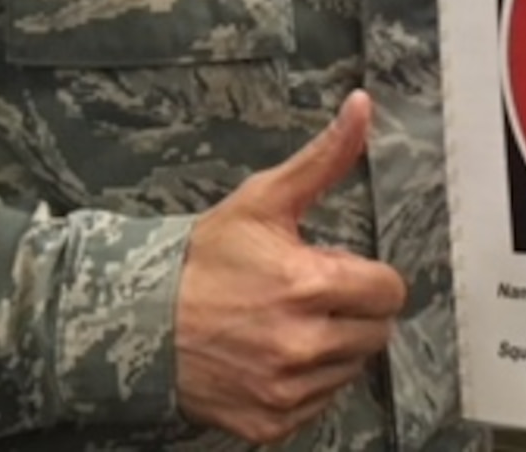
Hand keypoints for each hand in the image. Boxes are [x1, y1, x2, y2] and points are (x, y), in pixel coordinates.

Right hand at [175, 91, 405, 441]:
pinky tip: (274, 357)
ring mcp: (285, 390)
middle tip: (314, 297)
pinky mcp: (269, 423)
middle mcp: (302, 344)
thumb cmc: (204, 259)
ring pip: (350, 369)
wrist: (137, 321)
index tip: (339, 270)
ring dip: (333, 348)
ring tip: (289, 324)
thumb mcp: (264, 200)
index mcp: (309, 285)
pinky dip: (306, 384)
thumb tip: (362, 105)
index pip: (389, 291)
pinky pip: (318, 404)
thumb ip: (324, 157)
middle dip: (355, 311)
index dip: (369, 277)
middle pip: (376, 333)